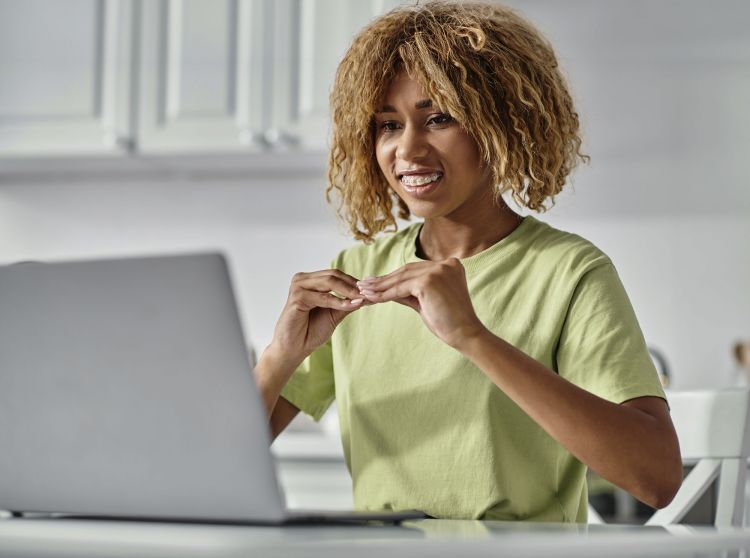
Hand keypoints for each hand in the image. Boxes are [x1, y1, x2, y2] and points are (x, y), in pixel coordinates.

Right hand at [269, 269, 367, 366]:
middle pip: (333, 275)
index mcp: (310, 280)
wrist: (294, 348)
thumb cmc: (311, 331)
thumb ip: (347, 302)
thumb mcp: (334, 313)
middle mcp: (302, 280)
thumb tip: (368, 295)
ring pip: (329, 283)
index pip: (336, 275)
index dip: (354, 282)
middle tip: (370, 293)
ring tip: (363, 298)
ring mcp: (298, 287)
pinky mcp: (297, 297)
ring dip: (348, 291)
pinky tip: (351, 306)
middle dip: (353, 285)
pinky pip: (323, 298)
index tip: (372, 290)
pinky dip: (338, 301)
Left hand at [356, 258, 485, 349]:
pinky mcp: (429, 281)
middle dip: (384, 279)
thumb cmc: (449, 322)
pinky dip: (385, 294)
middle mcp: (445, 264)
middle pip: (406, 271)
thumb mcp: (427, 301)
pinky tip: (372, 298)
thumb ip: (410, 292)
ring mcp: (438, 271)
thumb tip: (386, 288)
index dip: (394, 276)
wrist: (465, 334)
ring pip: (401, 279)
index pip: (415, 269)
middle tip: (364, 284)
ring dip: (380, 286)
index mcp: (450, 265)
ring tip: (364, 291)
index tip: (376, 281)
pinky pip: (400, 288)